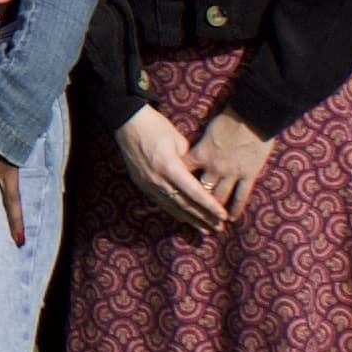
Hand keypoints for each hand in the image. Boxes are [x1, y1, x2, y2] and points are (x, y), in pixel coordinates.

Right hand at [112, 104, 223, 232]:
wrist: (127, 123)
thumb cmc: (155, 126)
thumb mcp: (178, 140)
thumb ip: (189, 160)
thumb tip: (198, 175)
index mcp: (170, 167)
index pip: (194, 192)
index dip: (210, 206)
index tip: (223, 216)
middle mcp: (158, 180)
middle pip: (184, 204)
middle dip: (203, 217)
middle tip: (219, 227)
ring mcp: (148, 185)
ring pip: (172, 207)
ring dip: (190, 219)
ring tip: (205, 229)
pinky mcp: (142, 185)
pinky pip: (161, 203)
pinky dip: (175, 212)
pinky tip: (184, 218)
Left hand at [188, 113, 275, 222]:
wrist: (253, 114)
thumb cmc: (228, 118)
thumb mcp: (207, 131)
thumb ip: (198, 148)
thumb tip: (191, 158)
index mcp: (199, 155)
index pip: (184, 174)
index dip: (178, 186)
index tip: (175, 197)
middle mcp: (213, 168)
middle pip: (200, 191)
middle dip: (195, 206)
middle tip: (192, 218)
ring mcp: (231, 173)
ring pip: (219, 198)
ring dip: (214, 212)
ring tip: (211, 223)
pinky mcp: (248, 175)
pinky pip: (241, 196)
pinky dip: (236, 208)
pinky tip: (231, 218)